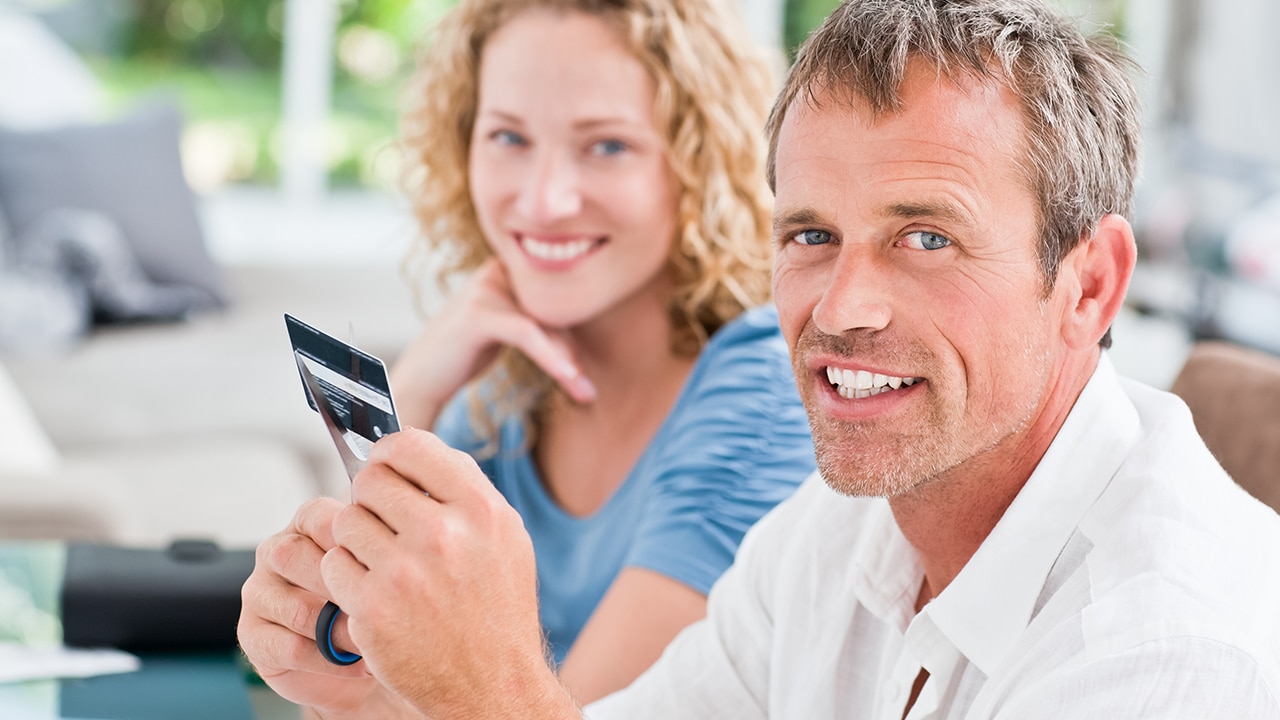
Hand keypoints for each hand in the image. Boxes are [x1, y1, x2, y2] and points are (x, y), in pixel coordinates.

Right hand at [237, 499, 417, 718]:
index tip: (385, 564)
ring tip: (375, 641)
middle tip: (384, 608)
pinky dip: (330, 660)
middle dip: (345, 589)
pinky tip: (357, 664)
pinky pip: (290, 647)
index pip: (321, 517)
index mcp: (307, 524)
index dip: (352, 541)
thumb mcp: (386, 565)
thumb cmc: (380, 602)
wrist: (364, 663)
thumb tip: (410, 540)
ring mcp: (260, 593)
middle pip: (296, 557)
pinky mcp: (254, 636)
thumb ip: (385, 545)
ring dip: (341, 630)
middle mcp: (277, 552)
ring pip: (297, 608)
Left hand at [321, 429, 577, 718]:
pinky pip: (333, 564)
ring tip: (381, 562)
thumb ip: (463, 490)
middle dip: (370, 499)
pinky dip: (345, 576)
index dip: (389, 452)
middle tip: (383, 524)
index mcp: (481, 511)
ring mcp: (405, 573)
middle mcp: (444, 536)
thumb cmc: (497, 609)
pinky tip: (373, 592)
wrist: (493, 684)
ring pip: (346, 521)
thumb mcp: (505, 538)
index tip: (384, 466)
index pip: (411, 446)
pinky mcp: (373, 608)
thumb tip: (410, 449)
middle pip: (370, 481)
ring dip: (355, 539)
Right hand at [389, 258, 595, 428]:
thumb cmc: (464, 354)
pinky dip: (551, 357)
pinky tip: (569, 378)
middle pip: (553, 308)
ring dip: (568, 361)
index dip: (572, 335)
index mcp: (506, 267)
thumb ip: (539, 321)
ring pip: (545, 323)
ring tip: (585, 393)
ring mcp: (485, 287)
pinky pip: (528, 333)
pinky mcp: (478, 313)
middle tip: (586, 390)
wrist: (420, 379)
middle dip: (571, 351)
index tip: (586, 374)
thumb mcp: (507, 329)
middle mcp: (496, 269)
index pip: (554, 296)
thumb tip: (583, 336)